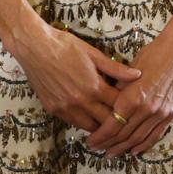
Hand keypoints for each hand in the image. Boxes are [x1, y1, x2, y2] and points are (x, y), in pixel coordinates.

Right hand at [13, 20, 141, 132]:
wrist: (34, 46)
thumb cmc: (64, 46)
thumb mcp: (92, 54)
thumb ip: (115, 68)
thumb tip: (137, 75)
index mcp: (94, 87)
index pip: (119, 106)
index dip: (128, 109)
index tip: (133, 109)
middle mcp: (81, 101)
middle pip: (106, 122)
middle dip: (117, 122)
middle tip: (123, 122)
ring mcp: (66, 108)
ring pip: (89, 127)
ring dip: (99, 126)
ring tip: (106, 123)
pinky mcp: (53, 109)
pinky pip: (72, 122)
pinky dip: (81, 121)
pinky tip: (86, 117)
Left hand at [86, 21, 172, 156]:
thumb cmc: (152, 55)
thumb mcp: (128, 71)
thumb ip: (118, 90)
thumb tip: (107, 104)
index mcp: (133, 97)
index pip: (113, 125)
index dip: (100, 136)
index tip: (90, 141)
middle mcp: (147, 109)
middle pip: (124, 134)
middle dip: (108, 144)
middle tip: (96, 149)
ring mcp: (161, 113)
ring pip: (139, 138)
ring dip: (124, 148)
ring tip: (111, 153)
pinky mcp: (171, 114)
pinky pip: (155, 135)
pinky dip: (144, 145)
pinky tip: (134, 151)